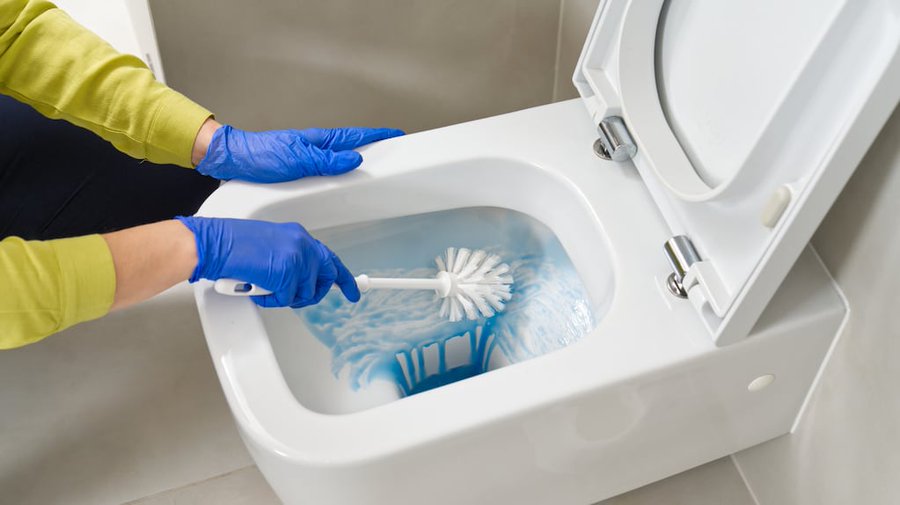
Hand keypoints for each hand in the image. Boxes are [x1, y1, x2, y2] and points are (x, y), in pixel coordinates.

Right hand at [176, 216, 359, 307]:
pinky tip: (257, 288)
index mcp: (298, 236)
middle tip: (297, 298)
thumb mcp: (271, 247)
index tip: (353, 290)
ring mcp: (298, 259)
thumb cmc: (233, 246)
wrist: (216, 244)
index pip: (329, 258)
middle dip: (315, 293)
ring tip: (264, 286)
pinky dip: (271, 300)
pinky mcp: (288, 274)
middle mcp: (303, 244)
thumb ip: (290, 258)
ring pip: (306, 293)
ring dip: (285, 297)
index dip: (342, 276)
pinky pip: (287, 299)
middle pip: (327, 276)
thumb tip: (302, 279)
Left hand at [194, 122, 403, 182]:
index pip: (356, 137)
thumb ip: (328, 161)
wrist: (234, 160)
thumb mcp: (298, 160)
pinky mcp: (300, 168)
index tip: (396, 135)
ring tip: (374, 167)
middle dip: (374, 147)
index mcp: (319, 141)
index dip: (377, 136)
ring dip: (358, 160)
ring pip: (340, 158)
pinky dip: (340, 171)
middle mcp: (316, 147)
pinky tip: (341, 179)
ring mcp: (308, 157)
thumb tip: (355, 160)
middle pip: (352, 146)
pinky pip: (327, 169)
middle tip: (393, 152)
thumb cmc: (261, 156)